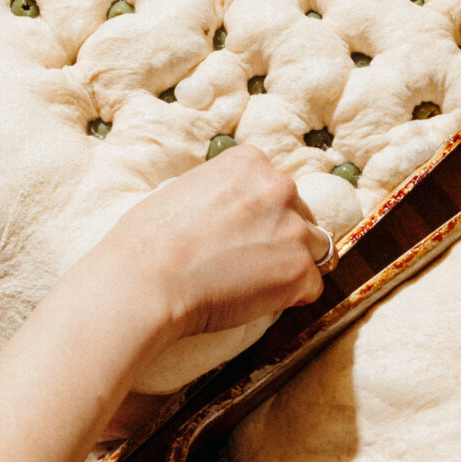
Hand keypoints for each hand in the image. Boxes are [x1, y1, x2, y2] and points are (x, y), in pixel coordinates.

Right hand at [75, 145, 327, 354]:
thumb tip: (233, 212)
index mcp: (250, 161)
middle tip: (246, 263)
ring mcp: (294, 229)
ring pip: (313, 249)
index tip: (242, 234)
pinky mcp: (299, 270)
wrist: (147, 278)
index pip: (274, 187)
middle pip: (299, 215)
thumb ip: (222, 192)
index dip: (261, 215)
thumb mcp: (185, 188)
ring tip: (252, 283)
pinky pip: (311, 286)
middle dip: (280, 237)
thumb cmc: (149, 238)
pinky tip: (256, 300)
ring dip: (290, 265)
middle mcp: (279, 186)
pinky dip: (290, 296)